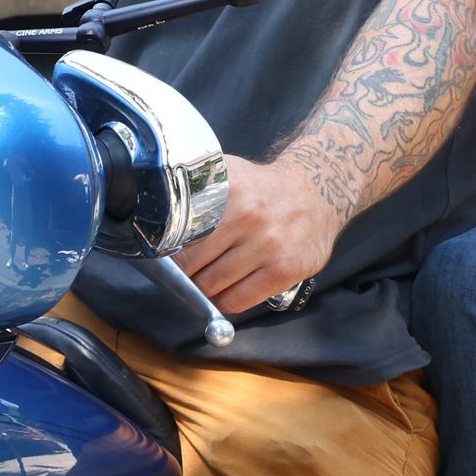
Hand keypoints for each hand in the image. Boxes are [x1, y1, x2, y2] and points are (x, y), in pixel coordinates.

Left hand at [175, 155, 340, 314]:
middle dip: (187, 272)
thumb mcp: (230, 175)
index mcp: (229, 192)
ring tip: (210, 276)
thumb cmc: (264, 189)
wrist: (318, 191)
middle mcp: (250, 218)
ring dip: (206, 287)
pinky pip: (240, 300)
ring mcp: (270, 247)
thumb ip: (198, 194)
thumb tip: (157, 220)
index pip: (181, 237)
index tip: (165, 254)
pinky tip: (228, 288)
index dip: (169, 251)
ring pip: (214, 287)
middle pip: (194, 266)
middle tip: (189, 268)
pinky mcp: (286, 270)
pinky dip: (226, 300)